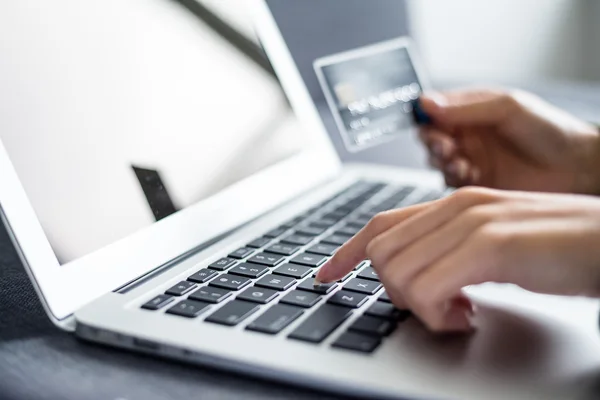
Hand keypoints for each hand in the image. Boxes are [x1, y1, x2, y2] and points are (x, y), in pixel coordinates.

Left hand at [315, 187, 599, 332]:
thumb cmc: (559, 248)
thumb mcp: (493, 246)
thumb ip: (452, 252)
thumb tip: (417, 279)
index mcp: (454, 203)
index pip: (380, 224)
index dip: (346, 253)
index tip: (325, 276)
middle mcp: (457, 206)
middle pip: (382, 253)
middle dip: (394, 290)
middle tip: (433, 306)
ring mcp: (472, 223)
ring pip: (398, 272)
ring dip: (419, 305)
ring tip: (458, 312)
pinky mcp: (491, 246)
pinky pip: (428, 290)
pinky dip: (436, 314)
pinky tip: (466, 316)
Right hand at [419, 89, 599, 194]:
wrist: (576, 168)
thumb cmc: (550, 131)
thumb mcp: (507, 107)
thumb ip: (465, 107)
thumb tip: (427, 102)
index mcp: (472, 110)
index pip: (435, 110)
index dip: (426, 115)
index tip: (429, 120)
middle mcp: (468, 135)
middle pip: (431, 136)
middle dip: (432, 140)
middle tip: (445, 144)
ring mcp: (471, 160)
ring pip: (437, 160)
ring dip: (441, 160)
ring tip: (458, 159)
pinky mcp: (475, 184)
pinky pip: (450, 182)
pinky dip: (453, 177)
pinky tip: (468, 173)